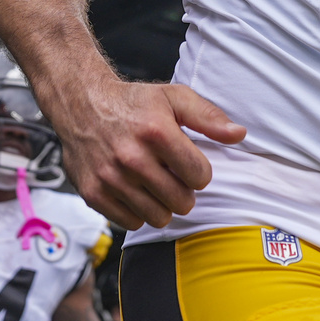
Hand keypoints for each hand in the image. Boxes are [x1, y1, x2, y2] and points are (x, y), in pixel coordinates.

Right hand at [43, 64, 246, 230]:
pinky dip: (137, 212)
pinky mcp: (93, 193)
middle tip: (172, 175)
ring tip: (154, 183)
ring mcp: (110, 178)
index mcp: (156, 131)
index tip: (189, 163)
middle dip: (183, 191)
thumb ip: (208, 117)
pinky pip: (131, 222)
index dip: (199, 172)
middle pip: (182, 201)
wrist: (80, 104)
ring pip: (158, 217)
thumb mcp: (174, 98)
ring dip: (162, 204)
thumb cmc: (133, 103)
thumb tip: (239, 134)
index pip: (200, 176)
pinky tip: (135, 190)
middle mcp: (131, 157)